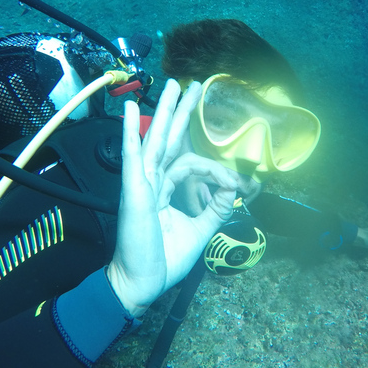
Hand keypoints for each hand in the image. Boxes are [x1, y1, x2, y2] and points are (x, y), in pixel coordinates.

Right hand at [107, 80, 237, 316]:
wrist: (143, 282)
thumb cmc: (165, 259)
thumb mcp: (201, 229)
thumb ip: (217, 206)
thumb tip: (235, 184)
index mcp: (165, 190)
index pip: (190, 163)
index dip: (214, 167)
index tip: (236, 181)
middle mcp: (153, 182)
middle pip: (169, 140)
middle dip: (182, 112)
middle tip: (193, 85)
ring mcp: (141, 184)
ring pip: (156, 141)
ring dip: (166, 112)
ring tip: (174, 85)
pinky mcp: (133, 191)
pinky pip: (133, 157)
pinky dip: (131, 132)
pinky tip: (133, 109)